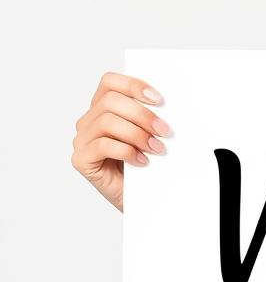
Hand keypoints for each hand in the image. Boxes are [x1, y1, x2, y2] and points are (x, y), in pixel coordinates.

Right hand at [70, 71, 170, 211]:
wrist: (143, 199)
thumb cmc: (148, 166)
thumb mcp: (152, 135)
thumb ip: (151, 117)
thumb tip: (168, 104)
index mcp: (104, 108)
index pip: (110, 82)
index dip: (134, 85)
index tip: (160, 100)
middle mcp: (89, 121)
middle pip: (111, 101)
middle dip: (142, 114)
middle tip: (165, 131)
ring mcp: (82, 140)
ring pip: (107, 122)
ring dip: (137, 134)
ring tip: (158, 148)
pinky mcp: (81, 160)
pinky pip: (102, 145)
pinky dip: (127, 151)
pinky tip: (143, 161)